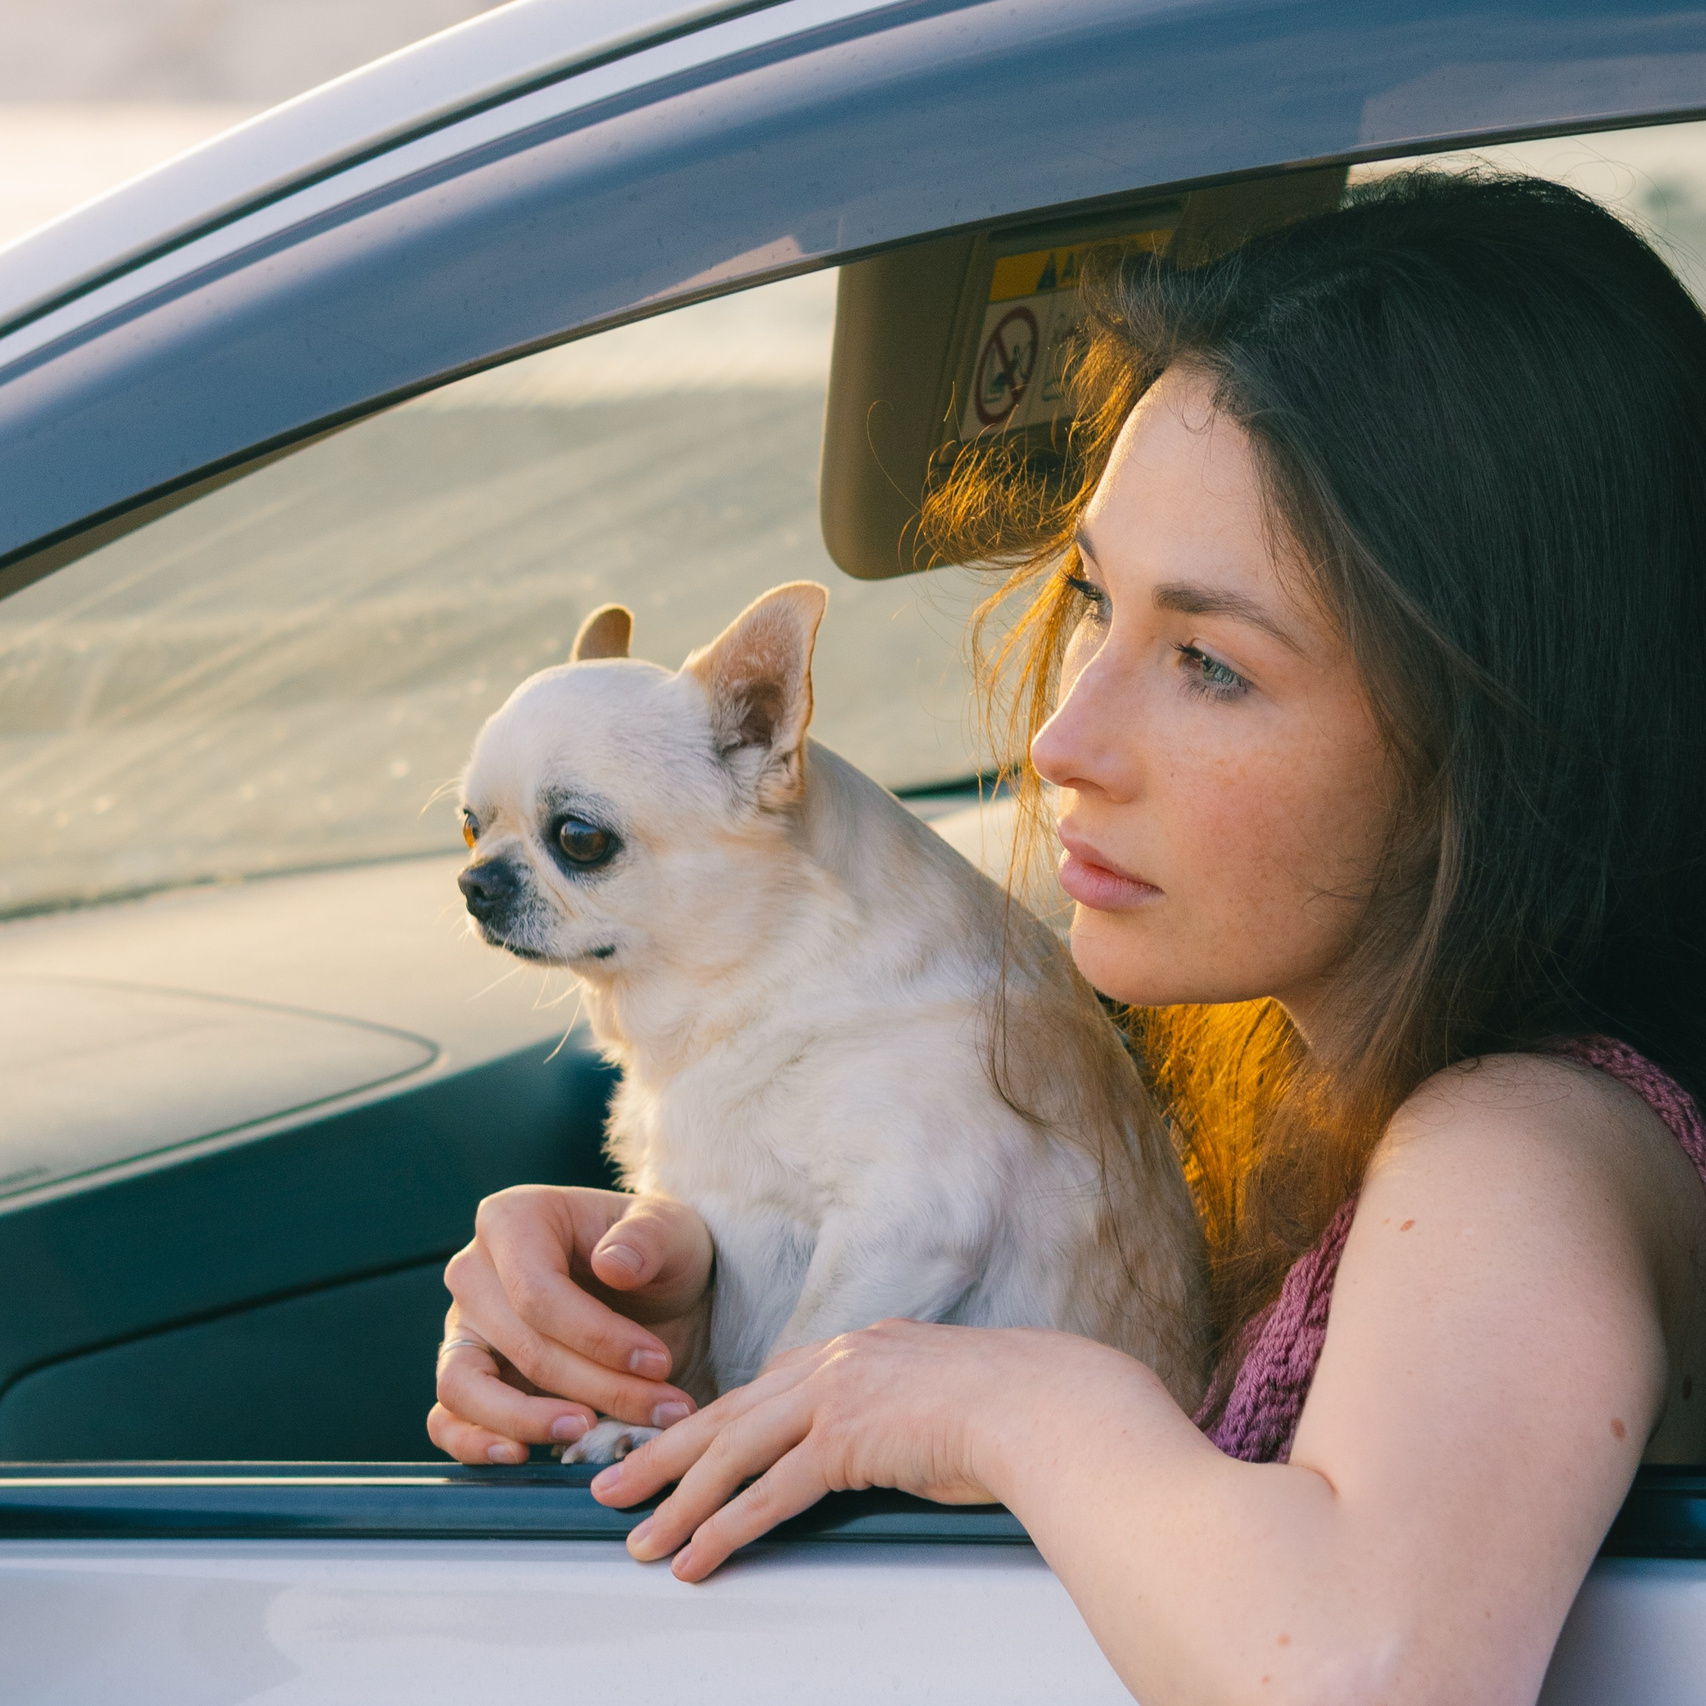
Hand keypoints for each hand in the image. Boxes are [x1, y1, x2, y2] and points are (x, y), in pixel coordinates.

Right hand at [428, 1185, 714, 1464]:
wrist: (656, 1291)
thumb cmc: (655, 1253)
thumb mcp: (673, 1230)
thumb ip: (648, 1238)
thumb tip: (613, 1264)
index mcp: (513, 1219)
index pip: (537, 1292)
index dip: (597, 1337)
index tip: (658, 1363)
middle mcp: (473, 1271)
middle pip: (520, 1345)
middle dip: (595, 1385)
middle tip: (659, 1408)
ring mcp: (463, 1328)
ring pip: (466, 1387)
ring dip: (529, 1421)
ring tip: (589, 1433)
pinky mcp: (466, 1377)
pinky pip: (447, 1419)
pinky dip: (475, 1445)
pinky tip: (523, 1458)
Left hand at [588, 1319, 1106, 1579]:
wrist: (1047, 1404)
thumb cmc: (1014, 1406)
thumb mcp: (941, 1391)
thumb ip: (898, 1409)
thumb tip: (894, 1441)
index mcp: (856, 1348)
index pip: (763, 1386)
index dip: (711, 1420)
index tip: (672, 1442)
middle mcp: (835, 1361)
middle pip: (728, 1412)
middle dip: (663, 1452)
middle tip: (612, 1481)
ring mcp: (837, 1395)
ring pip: (734, 1451)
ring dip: (678, 1499)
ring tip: (638, 1537)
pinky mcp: (847, 1440)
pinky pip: (771, 1492)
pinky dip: (727, 1528)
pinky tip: (695, 1557)